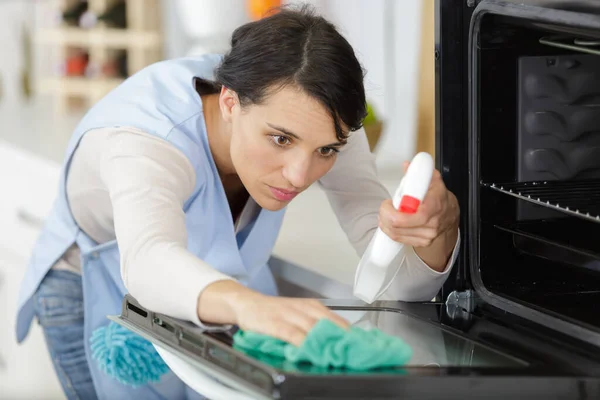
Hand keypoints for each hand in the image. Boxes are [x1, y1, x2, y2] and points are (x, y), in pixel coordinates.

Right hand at [231, 290, 349, 345]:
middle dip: (341, 339)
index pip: (337, 320)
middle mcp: (304, 308)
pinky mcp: (275, 323)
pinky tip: (309, 351)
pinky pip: (292, 334)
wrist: (247, 303)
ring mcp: (289, 315)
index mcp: (312, 306)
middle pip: (328, 324)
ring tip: (336, 355)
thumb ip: (315, 326)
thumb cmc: (274, 312)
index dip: (349, 335)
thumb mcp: (298, 314)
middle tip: (352, 353)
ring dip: (325, 342)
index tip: (360, 347)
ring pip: (313, 328)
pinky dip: (302, 343)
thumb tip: (336, 344)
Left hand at [378, 161, 459, 269]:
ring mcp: (427, 235)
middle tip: (384, 207)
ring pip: (396, 233)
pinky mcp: (422, 242)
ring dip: (385, 223)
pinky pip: (399, 239)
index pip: (410, 215)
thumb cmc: (439, 197)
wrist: (450, 215)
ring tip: (385, 214)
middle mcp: (431, 223)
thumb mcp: (433, 181)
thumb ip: (419, 173)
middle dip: (385, 215)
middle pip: (398, 226)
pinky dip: (390, 231)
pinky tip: (389, 223)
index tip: (389, 202)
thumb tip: (407, 165)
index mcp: (434, 206)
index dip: (393, 210)